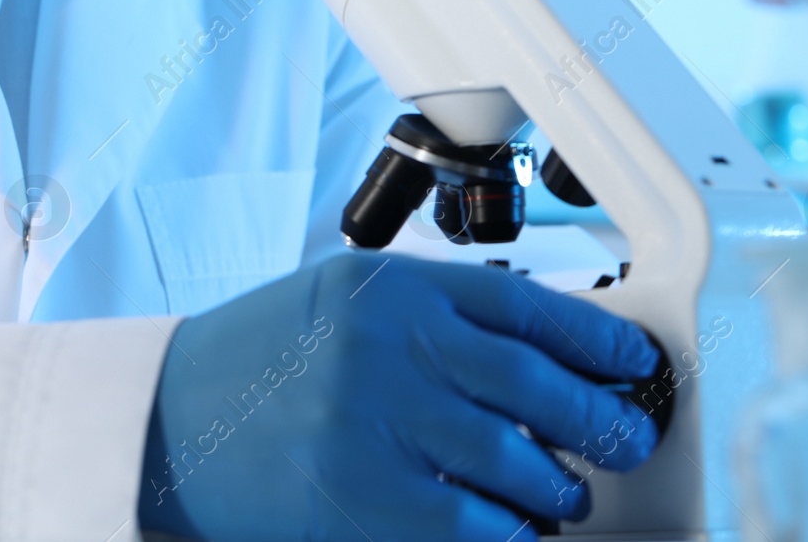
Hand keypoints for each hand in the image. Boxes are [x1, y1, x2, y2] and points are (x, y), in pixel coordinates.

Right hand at [137, 253, 660, 540]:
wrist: (172, 417)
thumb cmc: (265, 356)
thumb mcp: (349, 302)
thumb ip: (437, 320)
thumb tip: (544, 357)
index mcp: (391, 289)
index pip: (526, 309)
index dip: (598, 341)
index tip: (634, 365)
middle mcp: (388, 348)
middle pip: (535, 387)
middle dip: (600, 421)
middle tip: (626, 439)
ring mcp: (375, 426)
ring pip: (514, 463)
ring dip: (557, 487)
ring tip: (563, 494)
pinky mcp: (361, 499)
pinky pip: (470, 527)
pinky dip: (506, 533)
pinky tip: (513, 529)